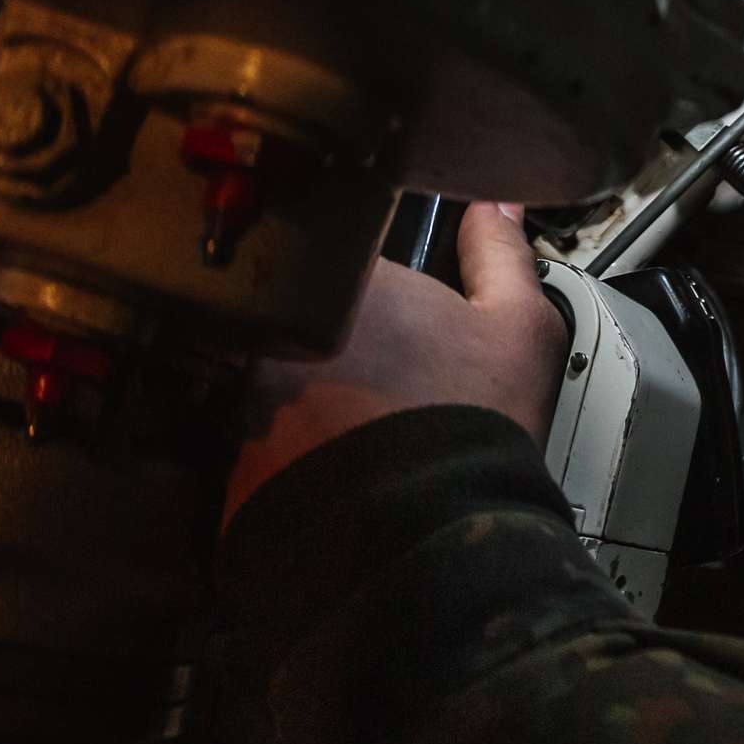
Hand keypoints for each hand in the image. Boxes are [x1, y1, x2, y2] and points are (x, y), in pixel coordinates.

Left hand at [222, 202, 571, 529]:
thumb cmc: (474, 427)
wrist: (429, 535)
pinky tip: (327, 461)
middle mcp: (275, 330)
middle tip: (376, 373)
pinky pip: (243, 436)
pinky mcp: (224, 454)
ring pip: (262, 371)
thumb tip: (496, 207)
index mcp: (341, 283)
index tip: (390, 312)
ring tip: (353, 423)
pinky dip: (277, 444)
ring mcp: (239, 392)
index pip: (333, 254)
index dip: (363, 283)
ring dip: (294, 388)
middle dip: (321, 335)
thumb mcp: (519, 328)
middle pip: (290, 311)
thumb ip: (500, 254)